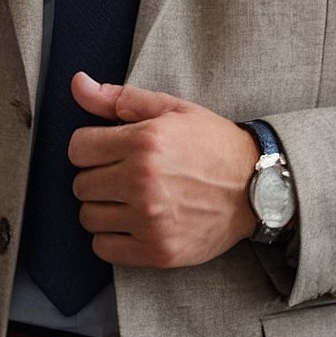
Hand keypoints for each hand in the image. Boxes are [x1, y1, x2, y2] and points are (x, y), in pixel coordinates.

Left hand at [66, 72, 259, 268]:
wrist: (257, 187)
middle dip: (96, 176)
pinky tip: (130, 223)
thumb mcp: (170, 109)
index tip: (106, 150)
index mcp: (143, 142)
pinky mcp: (158, 251)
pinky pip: (104, 248)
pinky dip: (110, 238)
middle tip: (121, 174)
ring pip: (89, 217)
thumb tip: (78, 84)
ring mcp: (150, 220)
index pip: (78, 148)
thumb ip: (118, 99)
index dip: (89, 147)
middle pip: (81, 184)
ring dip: (102, 207)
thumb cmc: (212, 144)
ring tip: (127, 199)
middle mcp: (142, 182)